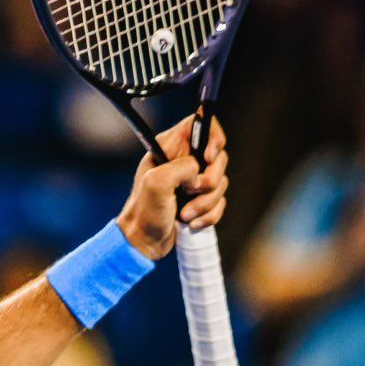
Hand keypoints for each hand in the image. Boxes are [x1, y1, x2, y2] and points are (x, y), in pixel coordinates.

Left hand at [117, 114, 229, 260]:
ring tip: (185, 214)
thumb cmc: (144, 212)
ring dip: (206, 203)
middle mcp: (183, 160)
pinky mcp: (200, 199)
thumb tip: (199, 171)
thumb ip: (181, 167)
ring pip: (221, 182)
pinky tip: (190, 222)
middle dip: (211, 179)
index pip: (200, 124)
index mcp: (170, 148)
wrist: (143, 242)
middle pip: (218, 156)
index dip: (212, 137)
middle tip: (192, 191)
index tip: (208, 157)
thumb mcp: (156, 184)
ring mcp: (193, 180)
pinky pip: (220, 202)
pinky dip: (208, 215)